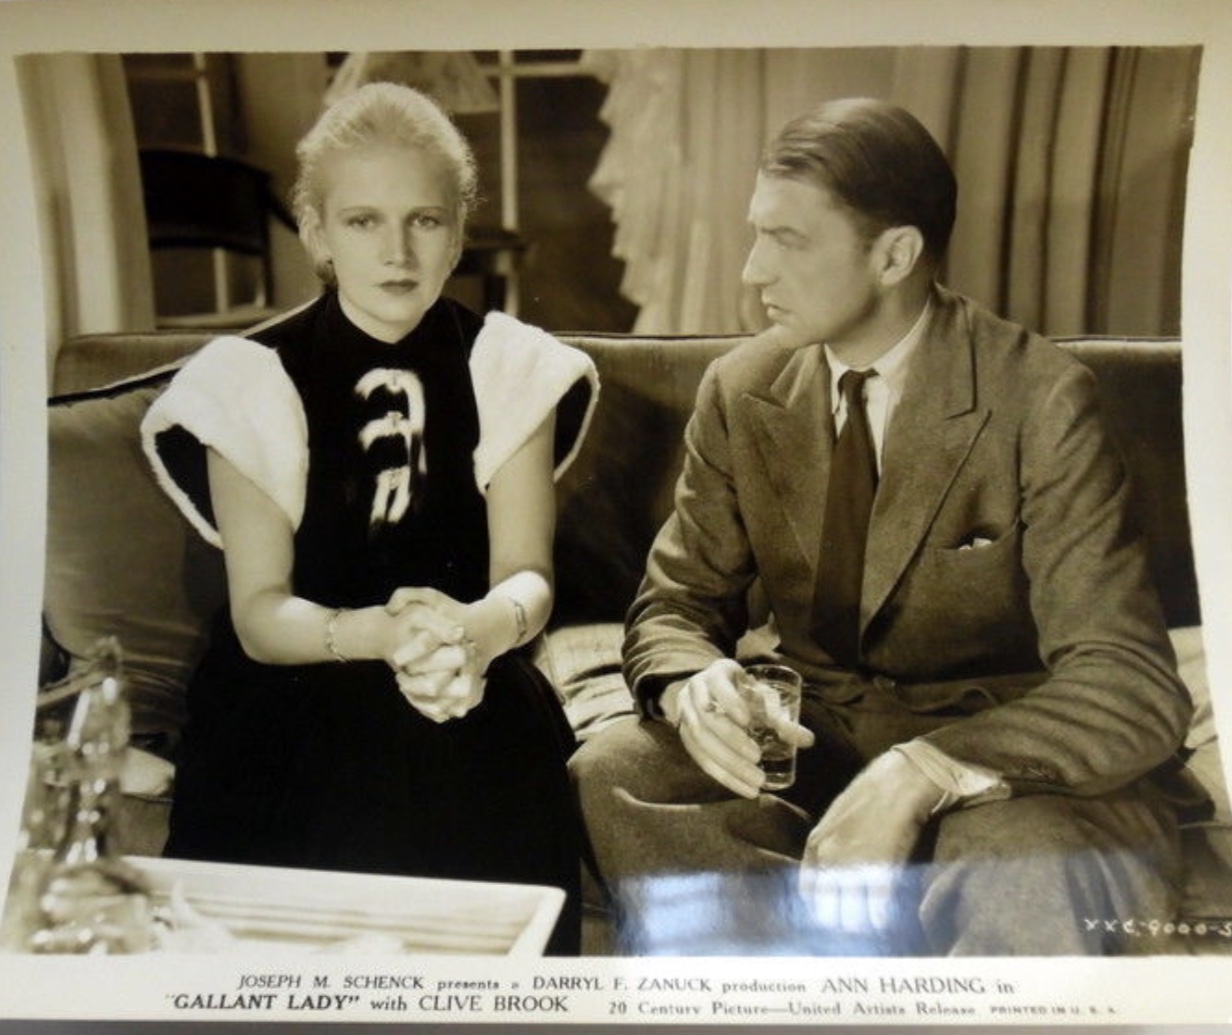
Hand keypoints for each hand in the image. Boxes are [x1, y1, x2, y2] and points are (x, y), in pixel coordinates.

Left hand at [386, 587, 485, 721]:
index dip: (412, 653)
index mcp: (455, 631)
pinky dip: (435, 709)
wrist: (488, 629)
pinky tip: (420, 701)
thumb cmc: (453, 612)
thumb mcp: (431, 596)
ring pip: (444, 702)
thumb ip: (406, 595)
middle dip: (413, 685)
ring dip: (422, 701)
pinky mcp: (475, 688)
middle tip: (399, 678)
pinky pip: (453, 708)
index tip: (396, 658)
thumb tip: (390, 610)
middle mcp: (467, 655)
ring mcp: (472, 675)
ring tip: (406, 690)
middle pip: (436, 684)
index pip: (430, 644)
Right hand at [662, 659, 813, 798]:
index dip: (730, 702)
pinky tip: (743, 788)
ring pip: (700, 742)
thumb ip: (780, 718)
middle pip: (708, 719)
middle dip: (732, 741)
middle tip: (757, 758)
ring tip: (756, 781)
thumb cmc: (742, 693)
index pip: (718, 685)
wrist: (711, 693)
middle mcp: (694, 692)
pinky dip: (722, 775)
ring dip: (728, 764)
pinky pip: (699, 759)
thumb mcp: (759, 697)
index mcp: (715, 674)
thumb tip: (808, 740)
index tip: (748, 720)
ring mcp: (685, 714)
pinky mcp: (685, 736)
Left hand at [798, 750, 941, 933]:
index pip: (808, 893)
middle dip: (842, 924)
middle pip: (828, 910)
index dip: (822, 911)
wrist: (903, 776)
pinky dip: (881, 919)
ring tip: (873, 931)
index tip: (836, 920)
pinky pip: (877, 906)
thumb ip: (828, 848)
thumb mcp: (836, 819)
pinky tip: (886, 922)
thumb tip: (829, 880)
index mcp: (816, 844)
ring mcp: (854, 861)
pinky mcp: (882, 863)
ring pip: (852, 915)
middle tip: (858, 930)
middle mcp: (830, 855)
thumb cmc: (872, 795)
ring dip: (863, 926)